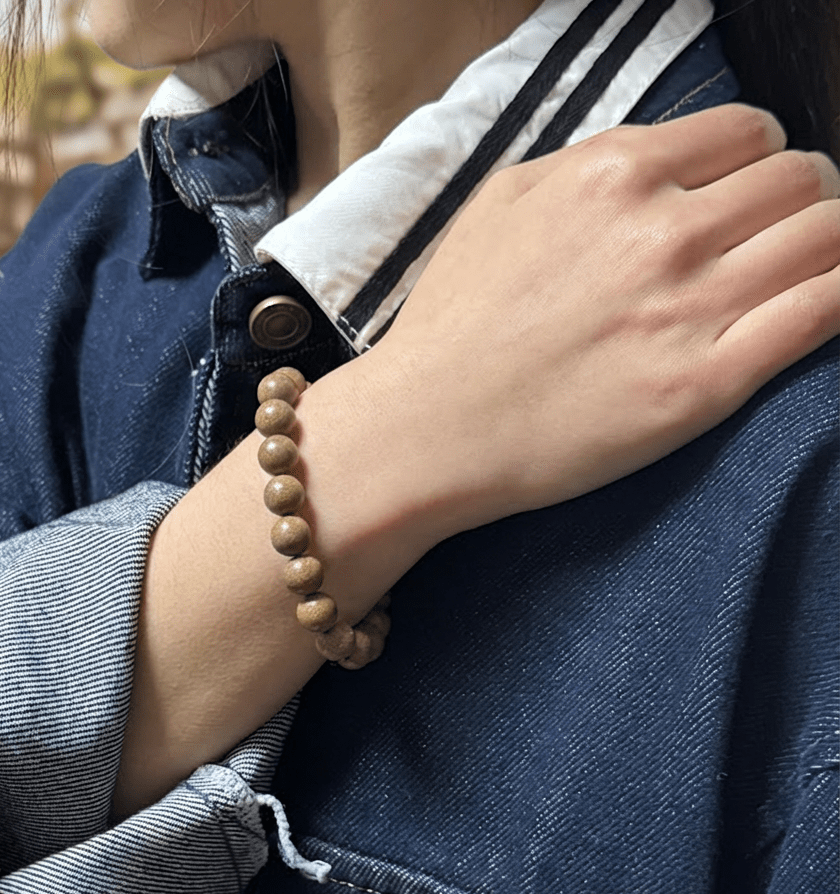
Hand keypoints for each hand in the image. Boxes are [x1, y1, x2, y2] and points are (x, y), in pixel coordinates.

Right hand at [346, 103, 839, 540]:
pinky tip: (808, 311)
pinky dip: (834, 300)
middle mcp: (660, 230)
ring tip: (788, 277)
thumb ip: (588, 163)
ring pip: (829, 238)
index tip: (741, 196)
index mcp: (612, 175)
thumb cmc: (454, 322)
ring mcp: (687, 309)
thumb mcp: (502, 204)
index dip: (755, 161)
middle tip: (771, 238)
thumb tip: (662, 160)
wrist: (428, 427)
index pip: (749, 131)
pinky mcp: (704, 386)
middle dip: (799, 200)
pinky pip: (824, 314)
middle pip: (802, 179)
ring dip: (824, 248)